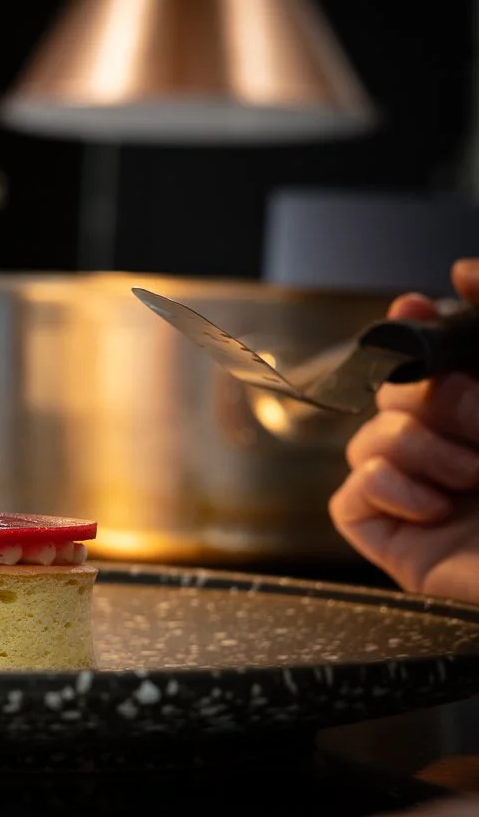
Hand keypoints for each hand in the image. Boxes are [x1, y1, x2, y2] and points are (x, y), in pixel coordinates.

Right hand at [330, 258, 478, 601]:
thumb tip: (462, 273)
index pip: (431, 358)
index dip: (412, 327)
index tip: (416, 308)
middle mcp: (457, 452)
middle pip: (389, 391)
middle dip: (429, 398)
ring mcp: (424, 498)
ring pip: (366, 439)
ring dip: (417, 448)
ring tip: (471, 478)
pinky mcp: (398, 542)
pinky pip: (350, 497)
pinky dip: (387, 489)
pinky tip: (436, 508)